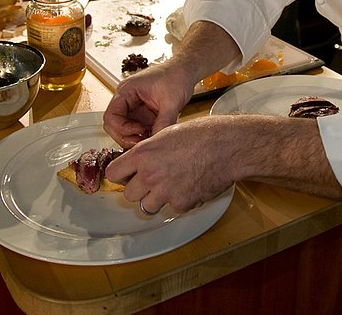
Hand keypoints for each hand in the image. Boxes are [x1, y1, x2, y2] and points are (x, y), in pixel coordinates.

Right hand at [103, 61, 194, 148]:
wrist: (185, 71)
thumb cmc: (176, 76)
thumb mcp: (172, 101)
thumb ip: (164, 121)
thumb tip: (157, 140)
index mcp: (127, 90)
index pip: (111, 115)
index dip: (122, 128)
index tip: (140, 131)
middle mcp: (127, 100)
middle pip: (113, 126)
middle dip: (126, 136)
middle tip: (143, 141)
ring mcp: (134, 108)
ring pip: (124, 130)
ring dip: (135, 138)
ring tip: (151, 139)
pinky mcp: (143, 114)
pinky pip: (136, 130)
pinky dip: (143, 136)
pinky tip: (155, 136)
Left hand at [106, 115, 236, 214]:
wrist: (227, 146)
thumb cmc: (203, 135)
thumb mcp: (168, 134)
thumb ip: (150, 150)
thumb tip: (140, 161)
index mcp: (143, 154)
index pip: (114, 173)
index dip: (122, 174)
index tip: (128, 174)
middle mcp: (150, 174)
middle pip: (129, 194)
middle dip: (139, 189)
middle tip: (153, 181)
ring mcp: (165, 192)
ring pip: (147, 206)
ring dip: (157, 199)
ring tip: (172, 184)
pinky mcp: (181, 203)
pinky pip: (172, 208)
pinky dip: (179, 201)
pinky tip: (189, 186)